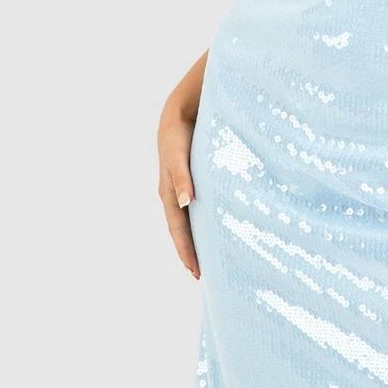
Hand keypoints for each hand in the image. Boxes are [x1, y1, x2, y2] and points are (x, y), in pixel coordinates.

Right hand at [157, 104, 199, 278]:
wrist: (180, 111)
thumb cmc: (178, 134)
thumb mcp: (177, 154)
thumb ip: (182, 177)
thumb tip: (185, 202)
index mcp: (169, 193)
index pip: (178, 231)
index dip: (187, 252)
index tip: (197, 273)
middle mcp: (176, 194)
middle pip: (184, 231)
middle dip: (192, 253)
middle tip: (205, 275)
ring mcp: (184, 188)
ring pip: (192, 221)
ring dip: (200, 239)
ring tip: (213, 257)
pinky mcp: (195, 180)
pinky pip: (200, 207)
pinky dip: (207, 221)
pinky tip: (218, 226)